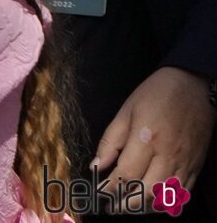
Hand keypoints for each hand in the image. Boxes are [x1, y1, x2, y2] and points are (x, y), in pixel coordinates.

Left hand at [93, 67, 215, 204]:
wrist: (193, 85)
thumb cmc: (156, 94)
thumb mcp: (126, 111)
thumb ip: (110, 141)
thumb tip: (96, 166)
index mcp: (146, 138)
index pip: (125, 174)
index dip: (109, 188)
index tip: (98, 193)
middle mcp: (167, 154)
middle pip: (146, 192)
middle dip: (125, 204)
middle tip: (110, 206)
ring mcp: (184, 162)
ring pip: (164, 197)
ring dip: (144, 207)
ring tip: (127, 207)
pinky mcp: (195, 165)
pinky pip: (182, 193)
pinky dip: (165, 202)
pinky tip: (151, 201)